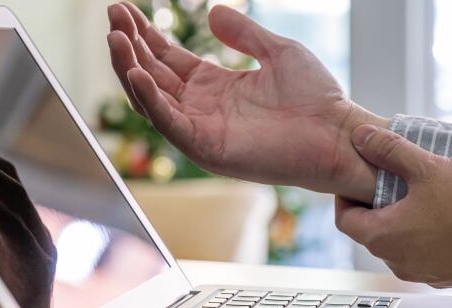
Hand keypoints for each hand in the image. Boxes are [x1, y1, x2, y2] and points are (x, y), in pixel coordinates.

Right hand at [108, 2, 388, 201]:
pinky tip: (138, 73)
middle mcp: (201, 108)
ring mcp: (201, 130)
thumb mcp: (277, 52)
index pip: (166, 59)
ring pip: (151, 99)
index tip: (123, 8)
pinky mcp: (207, 149)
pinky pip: (170, 123)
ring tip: (116, 37)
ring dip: (130, 69)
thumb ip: (244, 34)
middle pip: (151, 75)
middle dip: (129, 46)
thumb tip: (213, 10)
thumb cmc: (315, 98)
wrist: (338, 133)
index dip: (144, 35)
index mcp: (214, 86)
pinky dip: (151, 100)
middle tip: (112, 16)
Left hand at [335, 125, 451, 286]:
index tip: (359, 175)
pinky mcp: (448, 276)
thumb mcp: (428, 168)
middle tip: (393, 178)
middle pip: (372, 230)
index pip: (344, 218)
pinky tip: (448, 212)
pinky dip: (427, 233)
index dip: (346, 195)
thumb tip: (361, 137)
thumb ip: (390, 151)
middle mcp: (397, 262)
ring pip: (400, 241)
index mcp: (382, 239)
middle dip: (377, 203)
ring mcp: (423, 273)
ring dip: (404, 218)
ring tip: (423, 191)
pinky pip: (426, 252)